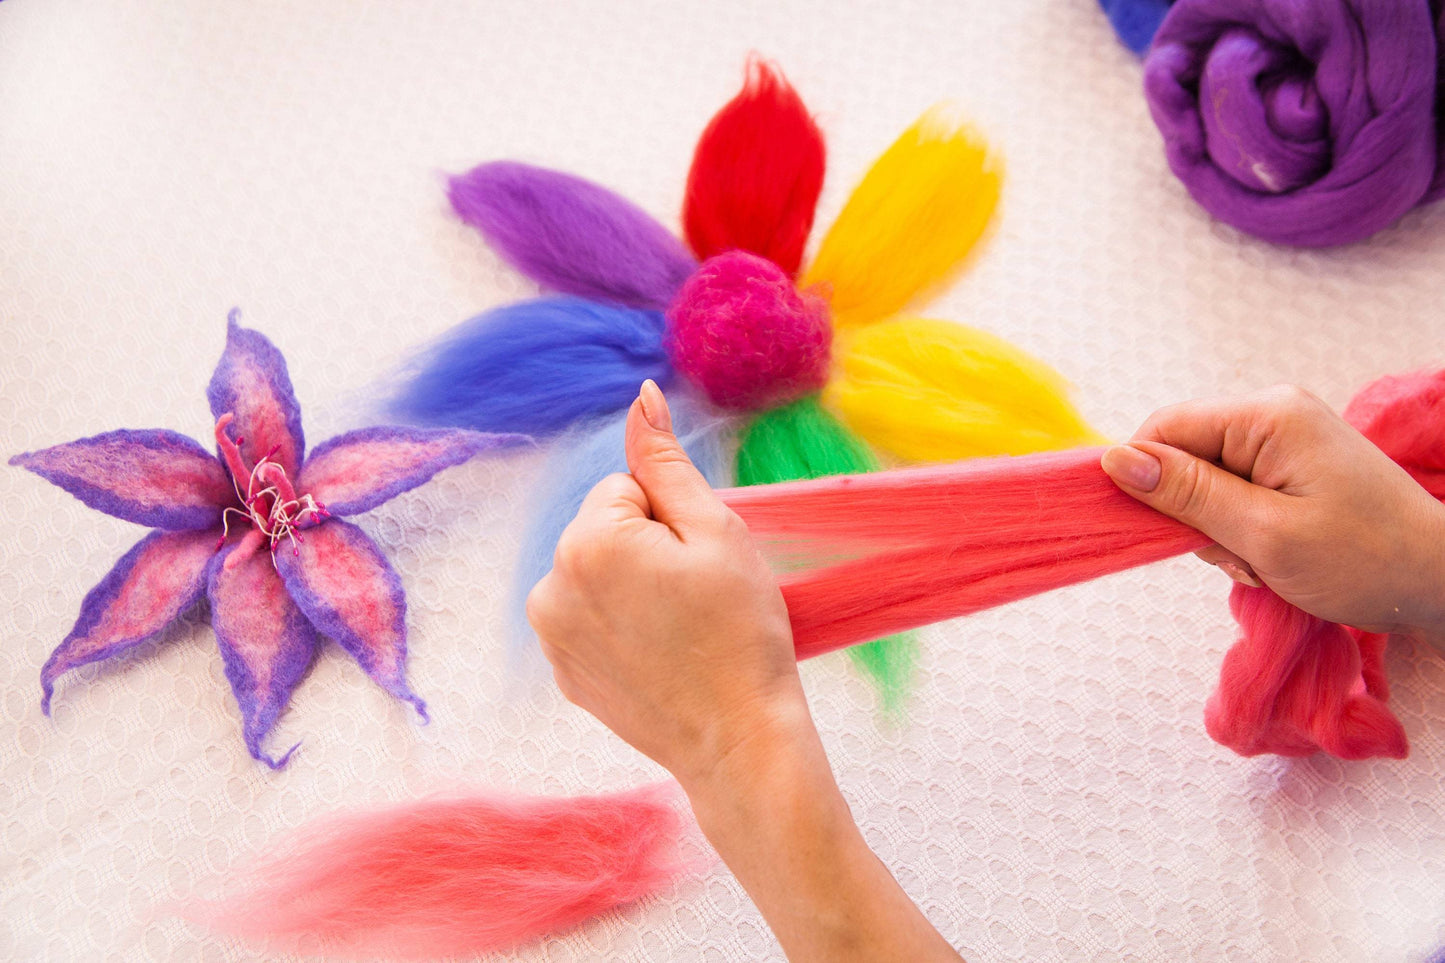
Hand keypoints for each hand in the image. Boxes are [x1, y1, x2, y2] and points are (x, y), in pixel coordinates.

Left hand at [524, 379, 803, 789]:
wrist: (738, 739)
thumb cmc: (740, 633)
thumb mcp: (715, 531)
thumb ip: (666, 461)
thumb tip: (640, 396)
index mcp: (586, 544)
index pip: (627, 488)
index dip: (673, 519)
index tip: (698, 565)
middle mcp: (550, 586)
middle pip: (606, 529)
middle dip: (648, 549)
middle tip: (694, 598)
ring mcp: (551, 635)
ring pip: (597, 571)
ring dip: (632, 585)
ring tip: (679, 628)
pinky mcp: (562, 670)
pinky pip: (589, 616)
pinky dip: (621, 625)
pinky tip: (660, 655)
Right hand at [1101, 385, 1444, 642]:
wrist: (1441, 582)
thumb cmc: (1366, 559)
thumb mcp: (1265, 534)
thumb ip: (1186, 494)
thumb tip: (1115, 461)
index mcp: (1267, 416)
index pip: (1165, 428)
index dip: (1144, 478)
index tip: (1155, 530)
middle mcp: (1274, 415)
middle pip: (1183, 457)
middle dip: (1193, 515)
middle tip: (1239, 556)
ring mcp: (1286, 440)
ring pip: (1205, 483)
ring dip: (1219, 532)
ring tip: (1264, 562)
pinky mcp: (1293, 467)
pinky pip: (1234, 494)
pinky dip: (1241, 532)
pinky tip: (1272, 558)